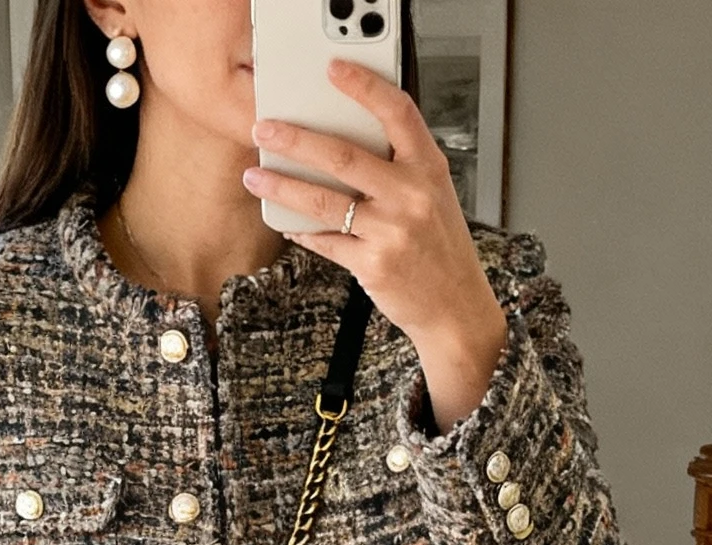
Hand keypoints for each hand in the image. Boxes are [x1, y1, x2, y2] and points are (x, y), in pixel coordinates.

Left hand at [244, 59, 507, 431]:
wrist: (455, 307)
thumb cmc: (440, 248)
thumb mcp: (433, 195)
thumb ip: (399, 167)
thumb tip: (342, 143)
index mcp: (428, 168)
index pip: (397, 113)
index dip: (364, 87)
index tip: (334, 70)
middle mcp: (411, 196)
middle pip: (344, 156)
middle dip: (297, 140)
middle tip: (265, 129)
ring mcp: (391, 232)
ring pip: (325, 201)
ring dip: (283, 186)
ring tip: (256, 175)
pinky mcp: (372, 264)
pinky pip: (326, 241)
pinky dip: (301, 230)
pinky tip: (285, 220)